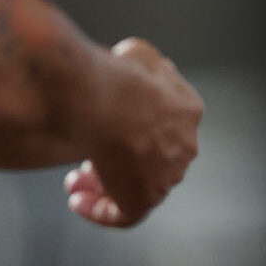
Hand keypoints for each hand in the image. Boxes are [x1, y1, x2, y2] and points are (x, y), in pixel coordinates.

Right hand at [64, 37, 202, 226]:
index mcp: (187, 110)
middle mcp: (184, 146)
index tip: (112, 127)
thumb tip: (133, 64)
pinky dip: (99, 209)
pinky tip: (78, 201)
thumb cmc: (118, 75)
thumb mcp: (136, 52)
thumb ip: (141, 63)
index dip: (136, 129)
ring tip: (78, 182)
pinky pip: (123, 213)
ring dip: (106, 185)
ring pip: (136, 187)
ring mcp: (166, 177)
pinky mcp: (143, 200)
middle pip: (152, 159)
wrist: (108, 102)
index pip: (166, 125)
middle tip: (92, 159)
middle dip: (122, 159)